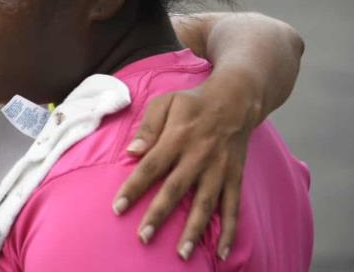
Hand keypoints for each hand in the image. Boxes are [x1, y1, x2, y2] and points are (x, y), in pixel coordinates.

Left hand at [111, 76, 260, 260]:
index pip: (151, 166)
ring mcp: (219, 169)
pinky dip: (230, 231)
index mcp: (178, 137)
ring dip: (194, 230)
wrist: (236, 100)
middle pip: (176, 189)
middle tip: (143, 237)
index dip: (134, 187)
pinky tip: (224, 254)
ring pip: (206, 204)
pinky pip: (233, 207)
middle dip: (159, 214)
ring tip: (182, 254)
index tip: (118, 207)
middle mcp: (199, 156)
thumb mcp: (166, 103)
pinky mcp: (235, 177)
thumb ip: (148, 127)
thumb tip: (131, 151)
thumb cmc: (192, 103)